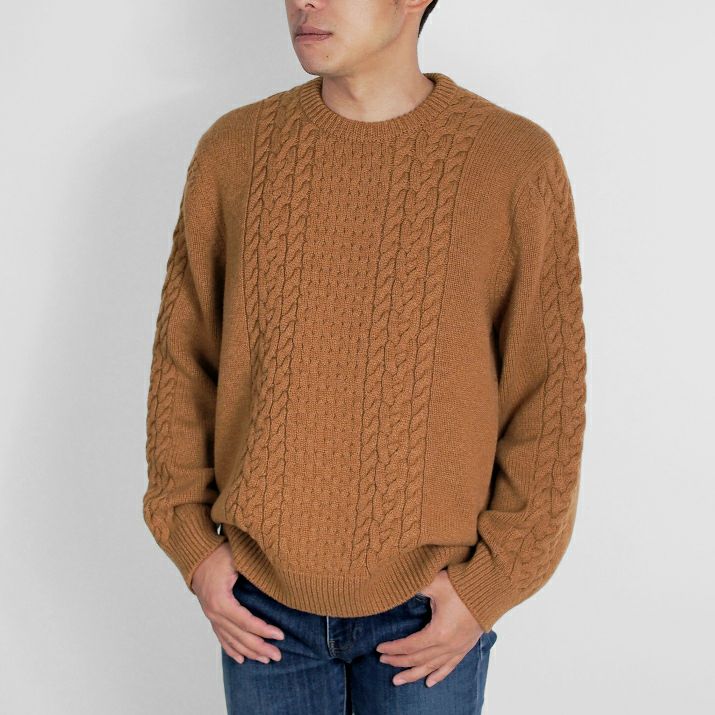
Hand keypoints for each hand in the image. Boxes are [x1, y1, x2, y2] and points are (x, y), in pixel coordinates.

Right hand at [190, 543, 284, 663]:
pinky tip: (241, 659)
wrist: (197, 555)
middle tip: (277, 656)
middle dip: (260, 647)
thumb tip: (273, 579)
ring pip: (232, 640)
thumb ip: (252, 570)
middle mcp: (214, 613)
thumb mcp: (236, 559)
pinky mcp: (211, 616)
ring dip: (249, 652)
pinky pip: (221, 637)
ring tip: (265, 659)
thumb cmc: (218, 554)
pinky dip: (231, 649)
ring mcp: (211, 616)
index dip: (263, 630)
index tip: (280, 635)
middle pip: (240, 636)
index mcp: (220, 601)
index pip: (246, 622)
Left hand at [375, 569, 484, 687]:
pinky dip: (438, 676)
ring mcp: (457, 648)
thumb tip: (399, 584)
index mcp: (438, 633)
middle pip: (417, 659)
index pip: (409, 646)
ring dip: (413, 674)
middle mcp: (447, 646)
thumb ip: (416, 585)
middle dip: (398, 661)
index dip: (393, 648)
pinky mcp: (465, 647)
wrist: (491, 590)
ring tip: (398, 680)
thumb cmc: (463, 586)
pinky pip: (449, 667)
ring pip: (431, 668)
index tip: (379, 648)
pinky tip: (429, 682)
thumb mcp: (436, 583)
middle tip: (382, 660)